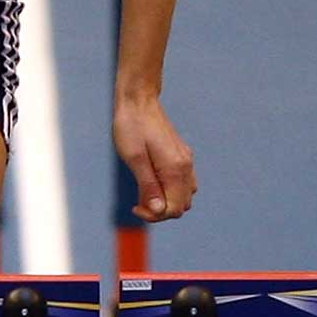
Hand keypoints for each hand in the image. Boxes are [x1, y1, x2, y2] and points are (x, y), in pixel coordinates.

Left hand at [114, 94, 195, 223]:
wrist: (138, 100)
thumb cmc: (131, 127)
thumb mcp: (134, 158)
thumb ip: (148, 186)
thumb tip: (158, 211)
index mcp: (175, 168)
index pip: (174, 209)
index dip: (155, 215)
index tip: (135, 206)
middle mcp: (185, 166)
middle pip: (182, 205)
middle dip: (161, 210)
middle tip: (138, 200)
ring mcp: (185, 160)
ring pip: (184, 195)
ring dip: (166, 200)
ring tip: (144, 190)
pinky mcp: (181, 155)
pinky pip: (182, 183)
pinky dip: (169, 189)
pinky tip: (151, 179)